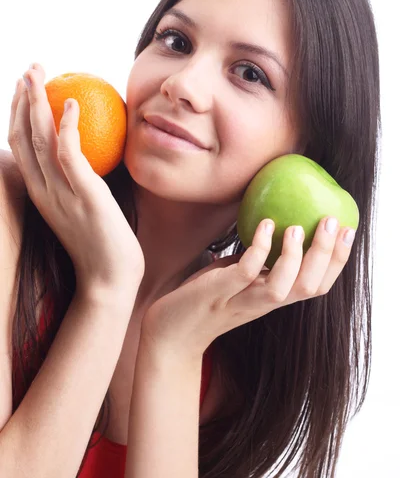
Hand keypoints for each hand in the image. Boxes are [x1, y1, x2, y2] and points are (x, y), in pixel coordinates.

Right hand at [8, 63, 144, 303]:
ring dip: (37, 103)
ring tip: (40, 74)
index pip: (19, 145)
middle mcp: (42, 189)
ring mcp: (60, 192)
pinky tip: (71, 103)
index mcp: (39, 191)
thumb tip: (90, 154)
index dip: (17, 113)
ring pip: (39, 139)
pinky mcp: (84, 194)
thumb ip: (78, 180)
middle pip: (22, 136)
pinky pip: (70, 154)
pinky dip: (66, 126)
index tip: (24, 88)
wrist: (109, 278)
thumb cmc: (101, 241)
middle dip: (22, 98)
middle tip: (30, 69)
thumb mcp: (82, 205)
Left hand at [141, 217, 354, 358]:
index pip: (316, 286)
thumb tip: (273, 222)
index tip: (348, 231)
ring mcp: (240, 301)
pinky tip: (264, 225)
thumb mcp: (237, 277)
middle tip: (333, 222)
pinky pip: (245, 273)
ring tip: (297, 228)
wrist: (169, 334)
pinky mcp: (217, 294)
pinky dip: (259, 249)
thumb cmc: (204, 298)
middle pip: (308, 288)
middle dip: (326, 256)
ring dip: (294, 257)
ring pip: (282, 288)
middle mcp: (262, 304)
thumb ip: (257, 260)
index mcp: (272, 298)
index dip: (336, 262)